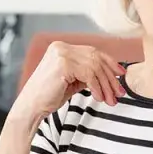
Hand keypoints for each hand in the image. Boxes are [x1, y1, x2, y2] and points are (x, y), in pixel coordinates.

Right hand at [11, 41, 125, 121]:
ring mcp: (61, 54)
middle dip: (110, 77)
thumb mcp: (72, 81)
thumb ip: (87, 73)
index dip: (110, 62)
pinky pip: (89, 75)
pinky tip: (99, 98)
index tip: (121, 74)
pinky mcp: (63, 64)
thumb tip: (111, 74)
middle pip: (96, 58)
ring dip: (106, 85)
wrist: (31, 107)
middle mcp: (61, 47)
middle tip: (119, 92)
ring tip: (111, 100)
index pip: (92, 51)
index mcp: (61, 47)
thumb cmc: (49, 96)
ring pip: (94, 67)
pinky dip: (97, 87)